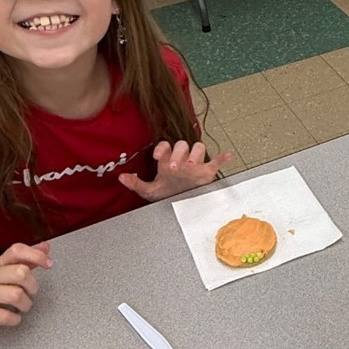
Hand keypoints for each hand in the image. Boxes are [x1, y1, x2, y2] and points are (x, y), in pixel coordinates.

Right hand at [0, 242, 52, 329]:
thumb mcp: (1, 270)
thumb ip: (25, 260)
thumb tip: (45, 247)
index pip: (17, 251)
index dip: (36, 255)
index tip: (48, 263)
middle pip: (20, 272)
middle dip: (32, 285)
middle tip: (30, 292)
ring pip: (15, 295)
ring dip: (25, 304)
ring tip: (22, 307)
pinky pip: (3, 316)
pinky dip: (14, 319)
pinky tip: (13, 317)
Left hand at [118, 140, 232, 201]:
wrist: (182, 204)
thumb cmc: (167, 194)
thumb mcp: (150, 191)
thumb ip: (136, 184)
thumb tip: (121, 177)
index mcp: (168, 159)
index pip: (165, 146)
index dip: (162, 149)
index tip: (157, 157)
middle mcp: (182, 159)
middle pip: (182, 144)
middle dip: (179, 154)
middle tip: (174, 167)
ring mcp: (196, 164)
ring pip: (198, 148)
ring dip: (195, 155)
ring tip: (191, 165)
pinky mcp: (207, 171)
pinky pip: (216, 161)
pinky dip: (222, 158)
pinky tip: (226, 156)